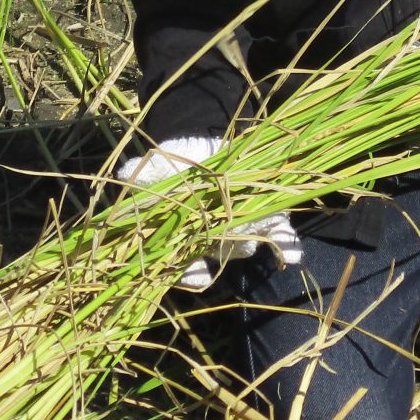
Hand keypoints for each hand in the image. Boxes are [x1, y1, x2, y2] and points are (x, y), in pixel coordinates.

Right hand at [116, 137, 302, 291]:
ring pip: (246, 246)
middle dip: (226, 252)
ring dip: (253, 241)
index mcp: (185, 235)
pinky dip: (287, 245)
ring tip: (263, 235)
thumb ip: (145, 174)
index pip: (183, 266)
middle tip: (236, 244)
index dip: (189, 274)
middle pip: (218, 257)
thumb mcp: (160, 163)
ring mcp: (241, 230)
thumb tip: (125, 172)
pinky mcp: (269, 217)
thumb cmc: (181, 158)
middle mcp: (213, 240)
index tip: (198, 276)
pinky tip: (293, 254)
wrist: (211, 142)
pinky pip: (279, 237)